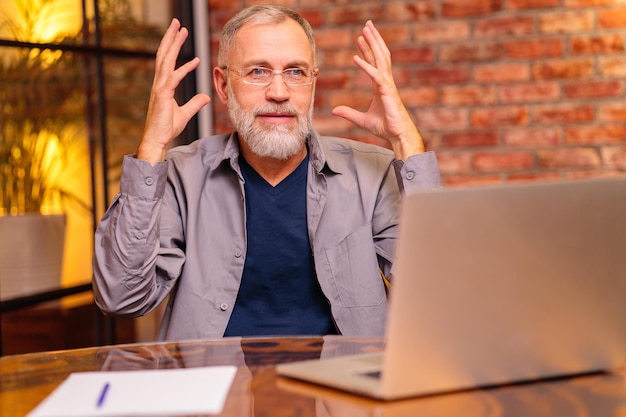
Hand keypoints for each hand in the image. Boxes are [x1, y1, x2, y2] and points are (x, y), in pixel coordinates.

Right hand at [138, 18, 210, 164]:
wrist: (157, 139)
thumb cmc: (167, 128)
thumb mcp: (185, 113)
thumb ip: (195, 103)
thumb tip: (205, 96)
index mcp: (163, 85)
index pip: (167, 61)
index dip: (172, 46)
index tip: (179, 34)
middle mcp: (159, 83)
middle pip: (164, 55)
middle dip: (170, 38)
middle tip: (177, 22)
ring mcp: (160, 88)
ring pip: (166, 61)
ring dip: (174, 44)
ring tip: (181, 30)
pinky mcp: (163, 96)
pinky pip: (174, 78)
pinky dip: (185, 69)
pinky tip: (195, 61)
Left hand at [331, 21, 424, 159]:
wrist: (397, 135)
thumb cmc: (385, 127)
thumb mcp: (362, 120)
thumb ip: (349, 113)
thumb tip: (335, 110)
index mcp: (380, 86)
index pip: (373, 63)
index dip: (367, 50)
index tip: (360, 38)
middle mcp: (385, 82)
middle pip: (379, 55)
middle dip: (373, 40)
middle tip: (367, 25)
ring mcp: (388, 85)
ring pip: (380, 59)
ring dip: (372, 44)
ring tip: (366, 31)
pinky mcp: (388, 91)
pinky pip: (375, 75)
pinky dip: (365, 65)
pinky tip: (356, 57)